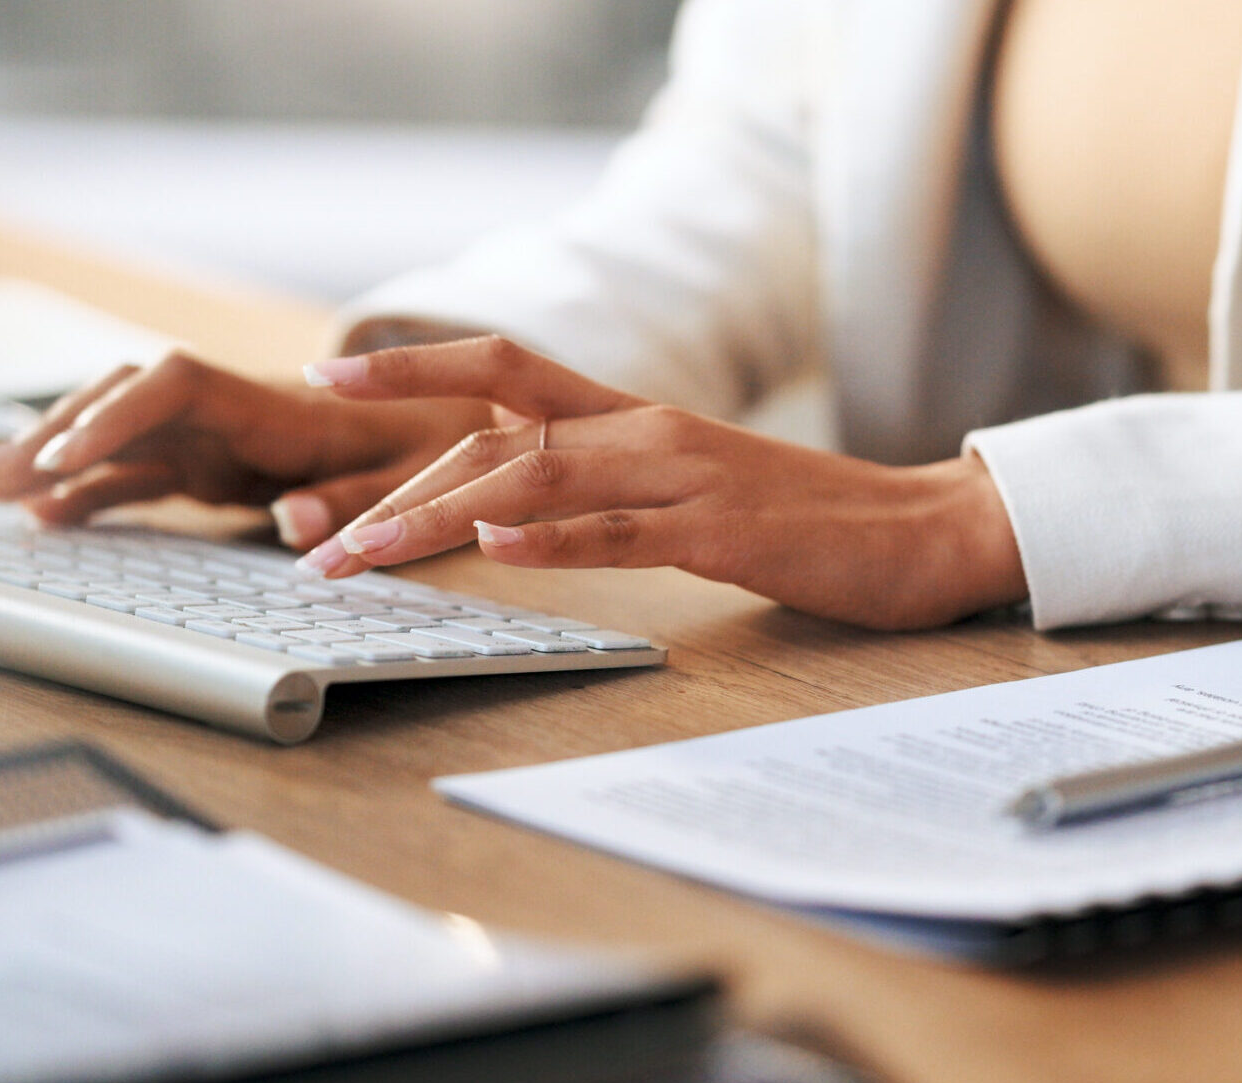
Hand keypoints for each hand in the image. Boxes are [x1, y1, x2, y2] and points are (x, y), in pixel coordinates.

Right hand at [0, 350, 493, 547]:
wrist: (451, 419)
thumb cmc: (434, 446)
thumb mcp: (413, 478)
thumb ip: (355, 500)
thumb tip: (294, 526)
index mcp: (277, 407)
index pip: (178, 385)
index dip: (120, 413)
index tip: (68, 451)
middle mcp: (232, 411)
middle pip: (126, 403)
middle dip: (58, 433)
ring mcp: (214, 437)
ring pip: (117, 436)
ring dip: (54, 459)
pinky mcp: (210, 464)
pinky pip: (137, 472)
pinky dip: (89, 491)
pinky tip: (39, 518)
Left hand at [290, 336, 1029, 629]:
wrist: (925, 531)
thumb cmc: (804, 521)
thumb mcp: (689, 491)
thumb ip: (609, 489)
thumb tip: (513, 510)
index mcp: (635, 419)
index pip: (503, 373)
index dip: (411, 368)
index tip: (324, 373)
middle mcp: (647, 432)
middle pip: (495, 433)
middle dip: (393, 485)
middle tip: (316, 542)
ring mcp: (684, 477)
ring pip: (538, 480)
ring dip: (440, 519)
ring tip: (365, 555)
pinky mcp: (723, 531)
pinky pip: (625, 531)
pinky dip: (555, 538)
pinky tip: (497, 549)